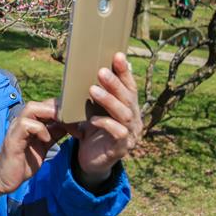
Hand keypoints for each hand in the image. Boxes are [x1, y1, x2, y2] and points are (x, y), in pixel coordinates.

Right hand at [0, 99, 69, 201]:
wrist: (4, 177)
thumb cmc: (24, 161)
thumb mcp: (44, 145)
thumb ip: (54, 133)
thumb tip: (69, 124)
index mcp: (30, 121)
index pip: (47, 105)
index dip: (63, 110)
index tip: (77, 120)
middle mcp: (22, 121)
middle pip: (41, 103)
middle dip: (59, 109)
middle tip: (74, 120)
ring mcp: (16, 128)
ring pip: (32, 108)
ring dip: (50, 114)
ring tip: (62, 125)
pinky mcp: (13, 138)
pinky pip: (26, 124)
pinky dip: (39, 129)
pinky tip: (47, 139)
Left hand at [65, 52, 142, 186]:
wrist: (90, 160)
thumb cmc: (92, 131)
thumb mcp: (92, 110)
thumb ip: (93, 94)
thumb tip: (81, 69)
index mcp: (128, 107)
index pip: (129, 86)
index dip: (124, 71)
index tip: (117, 55)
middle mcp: (134, 119)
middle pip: (128, 98)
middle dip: (115, 83)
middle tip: (101, 71)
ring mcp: (131, 134)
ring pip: (125, 114)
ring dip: (109, 100)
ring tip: (92, 90)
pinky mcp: (122, 148)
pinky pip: (119, 133)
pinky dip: (106, 124)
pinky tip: (93, 119)